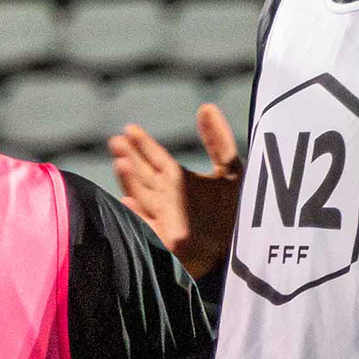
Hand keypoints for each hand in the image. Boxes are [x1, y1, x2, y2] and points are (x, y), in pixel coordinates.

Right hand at [110, 104, 240, 280]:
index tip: (129, 129)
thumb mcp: (231, 170)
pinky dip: (136, 215)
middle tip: (116, 141)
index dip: (142, 144)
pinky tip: (127, 201)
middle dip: (129, 158)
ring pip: (141, 196)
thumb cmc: (234, 213)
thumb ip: (219, 141)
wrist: (241, 251)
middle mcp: (165, 198)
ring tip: (120, 162)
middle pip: (143, 174)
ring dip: (130, 180)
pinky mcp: (167, 241)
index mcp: (176, 180)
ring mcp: (163, 219)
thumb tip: (206, 106)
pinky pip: (147, 226)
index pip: (154, 159)